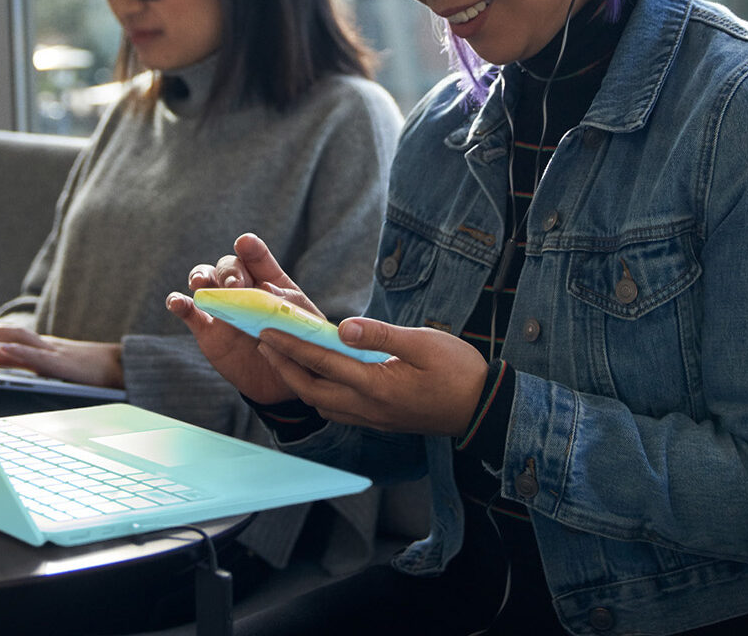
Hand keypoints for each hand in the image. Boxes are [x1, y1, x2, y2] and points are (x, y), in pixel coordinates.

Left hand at [0, 320, 123, 388]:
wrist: (115, 367)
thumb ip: (17, 363)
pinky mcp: (60, 362)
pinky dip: (18, 350)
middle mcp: (32, 344)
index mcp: (26, 347)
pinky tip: (2, 349)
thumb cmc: (77, 371)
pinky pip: (36, 354)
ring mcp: (46, 350)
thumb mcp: (40, 366)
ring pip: (9, 337)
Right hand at [167, 233, 326, 404]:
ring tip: (200, 283)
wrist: (283, 381)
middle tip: (236, 284)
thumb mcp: (300, 321)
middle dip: (229, 271)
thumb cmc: (296, 343)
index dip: (251, 248)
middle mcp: (242, 289)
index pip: (257, 258)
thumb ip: (285, 303)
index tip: (245, 243)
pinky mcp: (207, 330)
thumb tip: (266, 289)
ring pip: (205, 281)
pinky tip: (177, 302)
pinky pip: (189, 313)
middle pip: (228, 266)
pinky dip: (179, 303)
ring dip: (200, 276)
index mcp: (269, 281)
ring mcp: (222, 307)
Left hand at [257, 318, 489, 436]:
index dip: (292, 345)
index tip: (267, 330)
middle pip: (312, 389)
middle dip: (284, 367)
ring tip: (285, 359)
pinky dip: (320, 394)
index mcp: (377, 385)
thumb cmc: (460, 372)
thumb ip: (382, 335)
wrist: (484, 410)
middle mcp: (369, 407)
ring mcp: (374, 418)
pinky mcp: (382, 421)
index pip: (322, 362)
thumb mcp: (425, 343)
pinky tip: (320, 379)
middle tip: (264, 343)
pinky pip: (339, 411)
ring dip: (299, 382)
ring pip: (323, 404)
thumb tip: (345, 327)